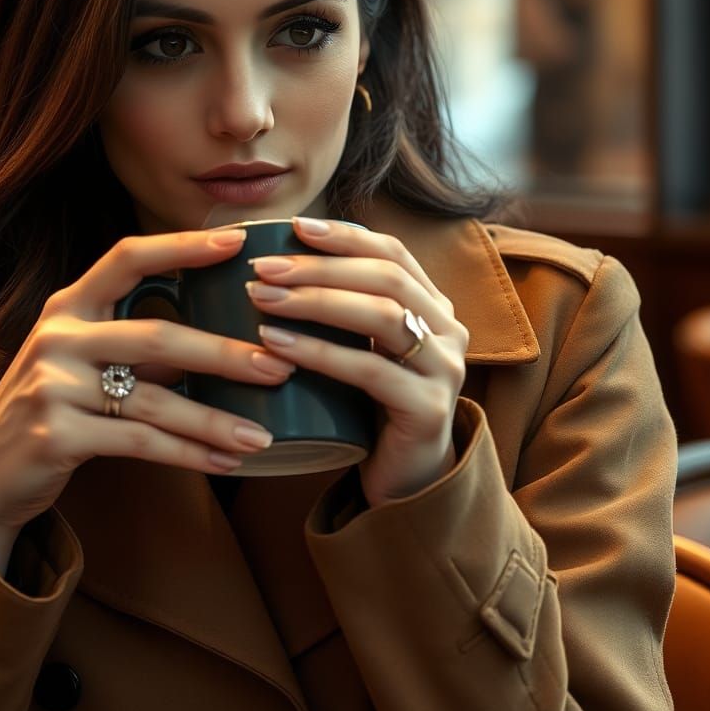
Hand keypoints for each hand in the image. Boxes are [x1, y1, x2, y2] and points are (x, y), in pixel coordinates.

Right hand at [0, 226, 293, 573]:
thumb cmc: (54, 408)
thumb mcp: (90, 364)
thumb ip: (143, 346)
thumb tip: (229, 340)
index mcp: (69, 306)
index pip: (128, 256)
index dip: (183, 245)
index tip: (237, 241)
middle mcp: (58, 335)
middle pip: (157, 334)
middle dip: (225, 352)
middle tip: (278, 364)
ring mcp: (52, 383)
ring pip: (154, 398)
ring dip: (214, 420)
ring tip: (262, 436)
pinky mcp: (55, 434)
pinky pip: (138, 442)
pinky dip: (187, 455)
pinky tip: (224, 463)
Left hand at [246, 216, 468, 508]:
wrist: (404, 483)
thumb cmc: (368, 408)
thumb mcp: (358, 348)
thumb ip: (338, 308)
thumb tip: (271, 262)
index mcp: (433, 306)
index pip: (393, 252)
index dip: (345, 235)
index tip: (295, 227)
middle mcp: (448, 330)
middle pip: (386, 277)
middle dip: (320, 266)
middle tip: (263, 268)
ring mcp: (445, 370)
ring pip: (383, 315)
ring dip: (316, 300)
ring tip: (262, 298)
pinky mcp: (429, 410)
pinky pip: (371, 371)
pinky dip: (319, 352)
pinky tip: (276, 344)